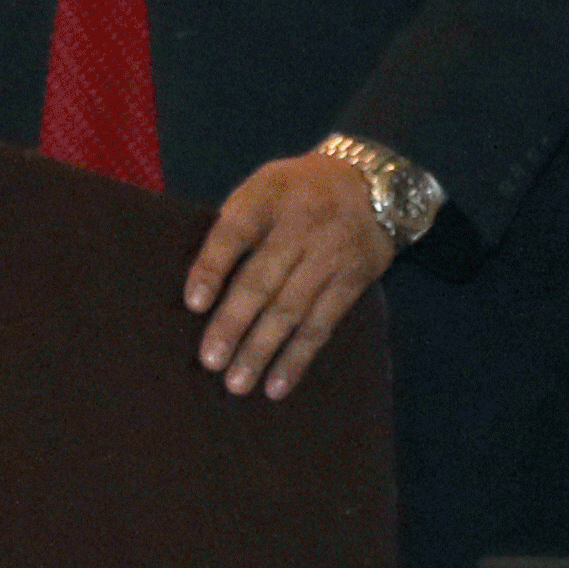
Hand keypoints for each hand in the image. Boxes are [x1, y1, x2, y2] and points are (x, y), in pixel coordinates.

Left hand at [185, 152, 397, 397]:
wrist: (375, 182)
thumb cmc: (301, 189)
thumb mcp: (266, 185)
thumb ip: (238, 223)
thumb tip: (203, 283)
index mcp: (268, 198)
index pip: (234, 233)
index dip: (213, 268)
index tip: (194, 304)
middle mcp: (299, 227)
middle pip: (262, 280)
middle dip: (234, 323)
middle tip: (211, 361)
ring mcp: (328, 256)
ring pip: (290, 310)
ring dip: (262, 350)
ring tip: (237, 383)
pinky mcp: (352, 282)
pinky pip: (322, 325)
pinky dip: (298, 358)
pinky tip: (278, 385)